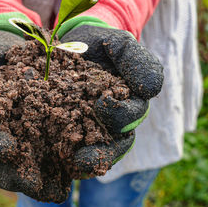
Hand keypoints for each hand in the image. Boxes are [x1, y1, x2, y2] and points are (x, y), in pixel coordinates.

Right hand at [0, 31, 43, 197]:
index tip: (7, 148)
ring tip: (57, 189)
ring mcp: (19, 138)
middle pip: (1, 164)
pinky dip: (58, 167)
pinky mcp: (40, 135)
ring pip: (25, 166)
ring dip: (40, 181)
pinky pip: (47, 155)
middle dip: (16, 174)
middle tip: (34, 183)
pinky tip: (71, 175)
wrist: (14, 45)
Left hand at [61, 25, 162, 174]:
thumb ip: (138, 63)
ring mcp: (89, 127)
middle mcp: (112, 120)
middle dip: (102, 152)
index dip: (120, 116)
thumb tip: (151, 91)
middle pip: (115, 144)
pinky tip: (56, 160)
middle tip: (84, 157)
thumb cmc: (99, 44)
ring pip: (95, 151)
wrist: (69, 42)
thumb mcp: (120, 45)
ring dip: (86, 161)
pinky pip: (71, 148)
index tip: (101, 104)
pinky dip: (66, 156)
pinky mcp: (68, 129)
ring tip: (72, 165)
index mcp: (128, 102)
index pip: (130, 117)